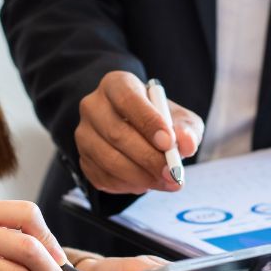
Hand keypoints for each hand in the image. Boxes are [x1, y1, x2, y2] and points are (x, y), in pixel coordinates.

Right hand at [76, 71, 203, 193]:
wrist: (138, 132)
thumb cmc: (160, 121)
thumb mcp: (179, 118)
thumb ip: (186, 128)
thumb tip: (186, 143)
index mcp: (116, 85)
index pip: (128, 100)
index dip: (148, 122)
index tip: (169, 143)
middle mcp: (93, 106)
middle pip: (116, 133)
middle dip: (148, 158)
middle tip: (173, 173)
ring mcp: (84, 134)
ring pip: (109, 159)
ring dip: (141, 176)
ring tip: (165, 182)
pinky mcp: (83, 159)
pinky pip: (103, 177)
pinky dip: (128, 185)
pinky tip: (146, 182)